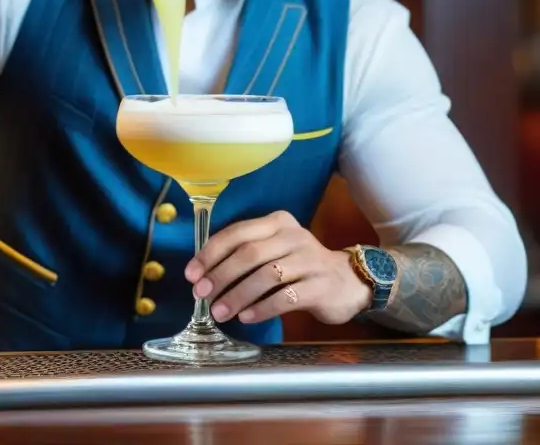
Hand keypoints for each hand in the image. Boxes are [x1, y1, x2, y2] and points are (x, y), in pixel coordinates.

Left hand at [184, 210, 372, 325]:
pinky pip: (286, 298)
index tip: (192, 274)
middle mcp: (294, 236)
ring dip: (238, 296)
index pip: (237, 233)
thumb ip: (245, 256)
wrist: (348, 282)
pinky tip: (247, 317)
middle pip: (249, 254)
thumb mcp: (274, 250)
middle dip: (220, 275)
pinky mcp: (321, 286)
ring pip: (266, 276)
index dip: (211, 253)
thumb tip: (203, 275)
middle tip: (202, 294)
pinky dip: (262, 308)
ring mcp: (310, 260)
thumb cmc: (300, 267)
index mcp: (277, 223)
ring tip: (220, 312)